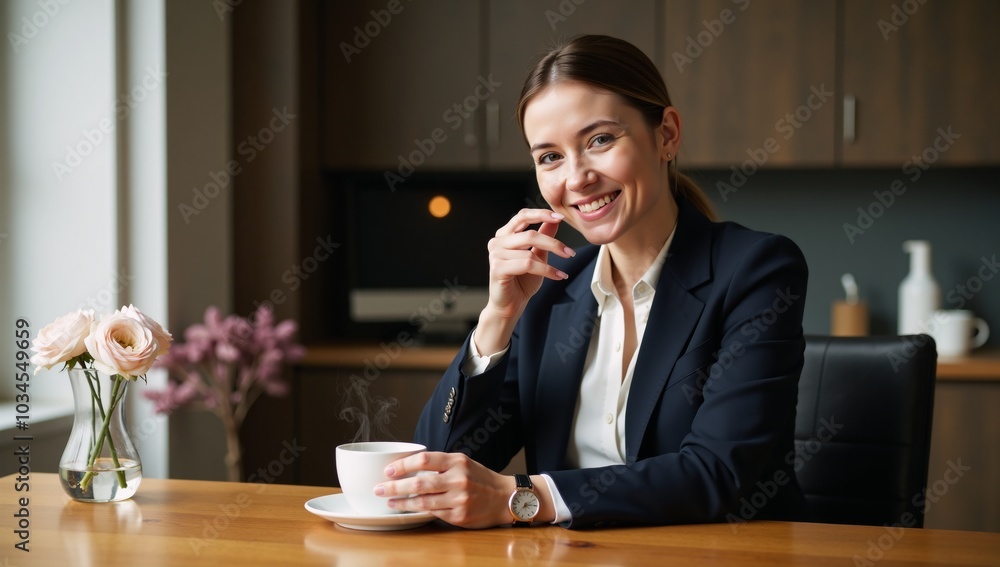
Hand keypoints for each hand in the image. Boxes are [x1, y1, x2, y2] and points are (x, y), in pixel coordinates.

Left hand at [374, 451, 513, 528]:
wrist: (504, 497)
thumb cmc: (480, 478)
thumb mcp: (463, 463)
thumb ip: (440, 464)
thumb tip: (409, 467)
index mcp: (457, 461)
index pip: (424, 459)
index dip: (403, 465)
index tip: (388, 470)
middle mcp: (458, 479)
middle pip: (419, 482)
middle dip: (394, 486)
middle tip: (379, 488)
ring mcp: (459, 499)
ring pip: (423, 501)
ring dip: (402, 502)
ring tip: (389, 502)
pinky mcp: (459, 516)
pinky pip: (433, 512)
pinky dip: (417, 511)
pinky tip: (407, 509)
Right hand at [475, 209, 574, 353]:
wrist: (511, 305)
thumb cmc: (522, 281)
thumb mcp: (537, 255)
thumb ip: (544, 237)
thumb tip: (555, 220)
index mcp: (504, 234)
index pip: (522, 216)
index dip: (542, 214)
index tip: (561, 217)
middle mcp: (497, 242)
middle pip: (529, 234)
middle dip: (553, 243)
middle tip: (570, 252)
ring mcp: (495, 254)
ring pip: (530, 251)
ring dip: (551, 262)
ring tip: (563, 271)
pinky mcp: (498, 268)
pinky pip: (527, 264)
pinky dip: (546, 270)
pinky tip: (558, 276)